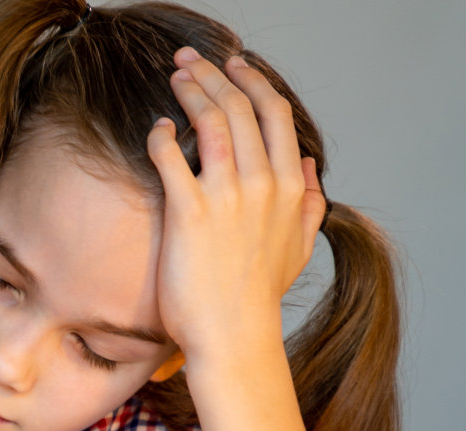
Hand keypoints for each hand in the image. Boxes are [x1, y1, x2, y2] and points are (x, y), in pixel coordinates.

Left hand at [147, 47, 327, 366]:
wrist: (233, 335)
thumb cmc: (258, 297)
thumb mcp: (297, 247)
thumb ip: (307, 202)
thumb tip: (308, 165)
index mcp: (288, 185)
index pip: (275, 114)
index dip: (253, 82)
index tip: (234, 66)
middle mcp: (261, 183)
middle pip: (240, 107)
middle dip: (214, 75)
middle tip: (189, 60)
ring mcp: (226, 196)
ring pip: (212, 121)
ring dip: (191, 91)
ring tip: (173, 76)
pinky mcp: (188, 213)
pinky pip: (172, 158)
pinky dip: (163, 135)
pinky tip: (156, 129)